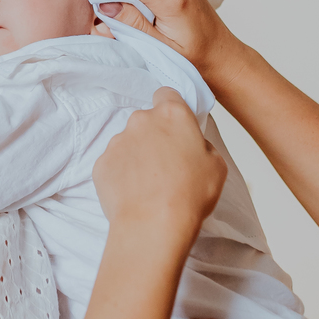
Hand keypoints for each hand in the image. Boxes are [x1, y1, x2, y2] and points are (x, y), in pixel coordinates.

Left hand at [93, 89, 226, 246]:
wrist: (153, 225)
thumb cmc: (190, 195)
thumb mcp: (217, 165)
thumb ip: (201, 144)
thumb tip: (189, 144)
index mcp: (172, 115)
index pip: (167, 93)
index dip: (171, 108)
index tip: (175, 125)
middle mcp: (141, 121)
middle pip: (146, 120)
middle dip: (154, 136)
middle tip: (166, 164)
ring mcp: (117, 141)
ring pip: (128, 142)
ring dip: (137, 156)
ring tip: (149, 184)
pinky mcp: (101, 163)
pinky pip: (113, 163)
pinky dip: (122, 174)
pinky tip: (134, 193)